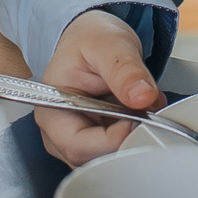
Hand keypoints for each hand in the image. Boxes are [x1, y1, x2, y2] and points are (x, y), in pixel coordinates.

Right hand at [34, 8, 162, 165]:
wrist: (93, 38)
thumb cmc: (90, 39)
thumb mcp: (109, 44)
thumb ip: (125, 69)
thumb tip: (142, 96)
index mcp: (51, 110)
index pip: (78, 145)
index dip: (112, 138)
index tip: (136, 117)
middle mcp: (58, 133)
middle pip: (94, 159)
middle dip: (126, 138)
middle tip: (146, 110)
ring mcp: (78, 141)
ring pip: (109, 160)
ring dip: (133, 138)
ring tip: (140, 107)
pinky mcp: (96, 143)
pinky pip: (118, 153)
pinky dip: (134, 136)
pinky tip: (138, 115)